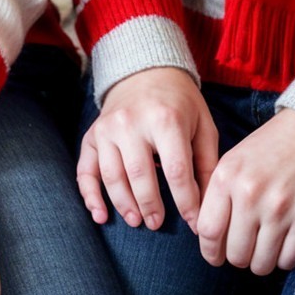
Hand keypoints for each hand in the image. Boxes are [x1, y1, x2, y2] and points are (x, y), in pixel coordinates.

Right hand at [77, 68, 218, 231]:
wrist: (146, 70)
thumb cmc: (180, 103)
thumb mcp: (203, 126)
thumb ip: (207, 164)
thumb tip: (209, 204)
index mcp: (166, 119)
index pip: (176, 172)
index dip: (186, 203)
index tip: (194, 224)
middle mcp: (132, 122)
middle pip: (140, 176)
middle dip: (151, 206)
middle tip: (158, 224)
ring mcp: (108, 128)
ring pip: (112, 176)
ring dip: (123, 204)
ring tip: (137, 220)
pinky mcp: (92, 134)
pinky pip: (85, 169)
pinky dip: (90, 195)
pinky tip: (101, 215)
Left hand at [197, 109, 294, 274]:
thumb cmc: (274, 145)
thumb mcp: (236, 160)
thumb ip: (219, 195)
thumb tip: (210, 238)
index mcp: (227, 176)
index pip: (208, 232)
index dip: (210, 251)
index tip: (216, 256)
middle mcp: (250, 194)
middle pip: (235, 254)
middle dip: (238, 257)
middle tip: (246, 248)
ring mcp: (280, 207)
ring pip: (261, 263)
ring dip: (261, 261)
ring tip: (265, 247)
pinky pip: (288, 259)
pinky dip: (284, 258)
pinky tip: (285, 243)